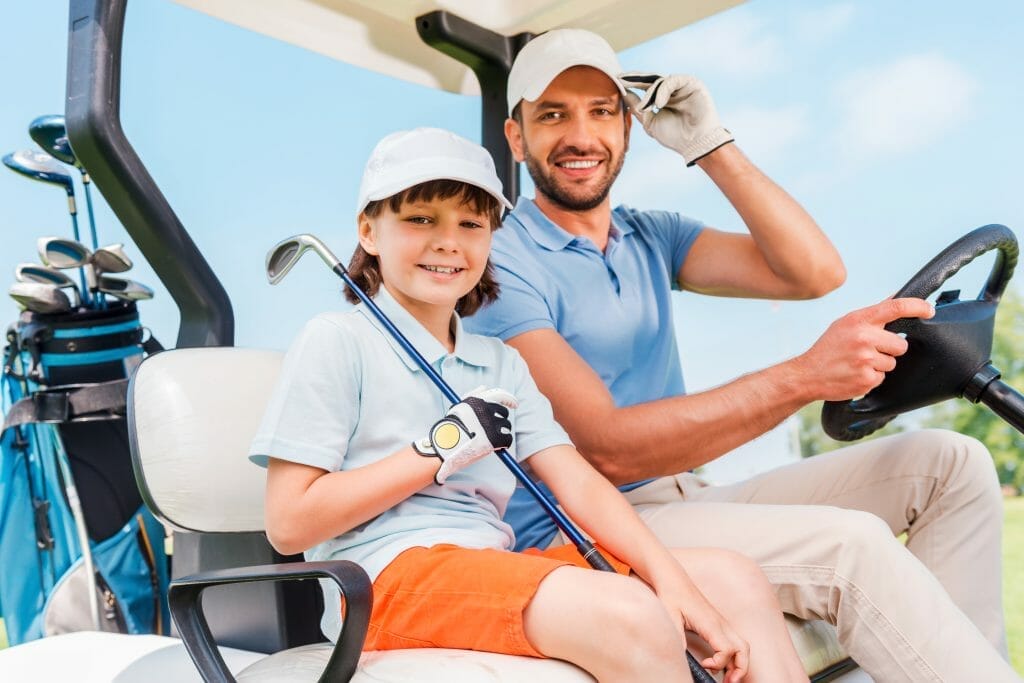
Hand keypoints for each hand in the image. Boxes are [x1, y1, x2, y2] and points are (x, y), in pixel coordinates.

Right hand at [412, 387, 517, 483]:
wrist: (446, 444)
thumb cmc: (451, 426)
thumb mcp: (459, 406)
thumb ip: (473, 395)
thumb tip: (485, 387)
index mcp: (479, 400)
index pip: (500, 395)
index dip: (510, 399)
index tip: (515, 404)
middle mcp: (487, 410)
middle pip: (504, 412)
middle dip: (501, 420)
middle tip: (494, 427)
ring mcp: (492, 424)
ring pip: (506, 426)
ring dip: (501, 431)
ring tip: (489, 438)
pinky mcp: (495, 438)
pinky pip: (507, 439)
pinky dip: (504, 443)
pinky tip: (496, 446)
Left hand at [619, 72, 734, 165]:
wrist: (694, 144)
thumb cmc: (675, 136)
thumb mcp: (650, 121)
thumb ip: (638, 107)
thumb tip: (624, 93)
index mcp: (663, 97)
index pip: (644, 86)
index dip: (631, 83)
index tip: (616, 80)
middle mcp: (672, 89)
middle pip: (650, 79)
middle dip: (635, 79)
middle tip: (621, 78)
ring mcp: (682, 85)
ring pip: (660, 81)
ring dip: (650, 93)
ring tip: (646, 107)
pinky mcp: (692, 83)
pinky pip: (673, 81)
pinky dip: (664, 91)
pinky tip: (659, 103)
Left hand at [657, 583, 748, 681]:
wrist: (672, 578)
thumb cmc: (671, 595)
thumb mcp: (670, 616)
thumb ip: (678, 637)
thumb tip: (681, 657)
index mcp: (711, 623)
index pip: (728, 649)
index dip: (719, 663)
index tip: (704, 665)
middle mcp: (720, 623)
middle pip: (743, 650)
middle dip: (741, 669)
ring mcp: (721, 623)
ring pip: (742, 646)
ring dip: (740, 664)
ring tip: (728, 679)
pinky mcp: (718, 623)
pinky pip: (734, 642)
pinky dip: (734, 656)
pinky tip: (721, 665)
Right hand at [795, 297, 935, 400]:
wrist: (808, 374)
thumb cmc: (828, 348)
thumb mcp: (845, 324)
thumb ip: (871, 315)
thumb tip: (896, 299)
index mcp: (858, 321)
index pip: (895, 308)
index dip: (917, 306)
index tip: (929, 309)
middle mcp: (863, 338)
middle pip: (900, 344)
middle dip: (890, 349)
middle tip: (869, 351)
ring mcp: (865, 359)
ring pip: (892, 362)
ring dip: (880, 365)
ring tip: (858, 363)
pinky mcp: (866, 378)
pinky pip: (883, 377)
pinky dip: (871, 378)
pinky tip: (855, 374)